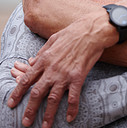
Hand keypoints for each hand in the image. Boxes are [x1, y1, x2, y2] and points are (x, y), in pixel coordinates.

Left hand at [7, 11, 115, 127]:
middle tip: (25, 122)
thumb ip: (41, 53)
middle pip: (37, 93)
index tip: (12, 103)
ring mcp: (65, 74)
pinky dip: (71, 109)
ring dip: (48, 114)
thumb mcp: (52, 40)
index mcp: (44, 59)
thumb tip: (31, 63)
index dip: (17, 93)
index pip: (27, 79)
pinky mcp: (78, 77)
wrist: (90, 31)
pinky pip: (73, 97)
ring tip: (44, 127)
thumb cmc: (72, 33)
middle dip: (29, 109)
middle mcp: (52, 69)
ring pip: (53, 99)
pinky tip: (69, 118)